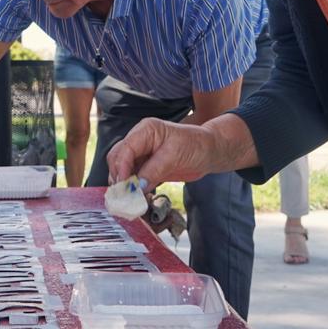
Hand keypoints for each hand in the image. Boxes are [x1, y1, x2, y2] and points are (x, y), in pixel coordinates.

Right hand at [105, 118, 220, 186]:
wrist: (210, 152)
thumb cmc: (196, 146)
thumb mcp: (175, 156)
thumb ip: (154, 170)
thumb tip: (136, 186)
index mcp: (145, 130)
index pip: (125, 149)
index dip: (121, 168)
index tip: (123, 186)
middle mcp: (139, 140)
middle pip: (117, 158)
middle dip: (118, 176)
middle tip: (124, 195)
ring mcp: (142, 154)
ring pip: (122, 168)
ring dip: (123, 183)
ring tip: (130, 198)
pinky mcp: (146, 166)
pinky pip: (132, 176)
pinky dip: (132, 187)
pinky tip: (136, 196)